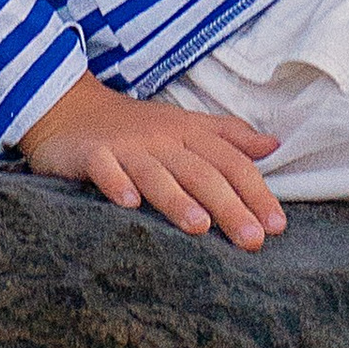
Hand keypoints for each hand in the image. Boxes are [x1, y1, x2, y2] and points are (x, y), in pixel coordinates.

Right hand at [15, 69, 286, 248]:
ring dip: (177, 198)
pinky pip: (104, 169)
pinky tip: (128, 203)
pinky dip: (115, 183)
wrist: (71, 107)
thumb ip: (229, 136)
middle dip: (229, 206)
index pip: (231, 163)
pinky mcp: (91, 154)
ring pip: (156, 173)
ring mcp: (126, 147)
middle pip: (201, 173)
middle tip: (252, 240)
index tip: (277, 226)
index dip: (256, 192)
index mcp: (190, 133)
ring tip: (199, 227)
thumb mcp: (187, 124)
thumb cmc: (138, 126)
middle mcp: (163, 139)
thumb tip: (273, 146)